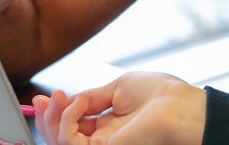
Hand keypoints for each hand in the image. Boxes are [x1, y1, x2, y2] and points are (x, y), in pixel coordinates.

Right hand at [33, 72, 205, 144]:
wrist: (184, 109)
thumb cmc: (164, 96)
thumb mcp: (120, 88)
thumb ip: (92, 97)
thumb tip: (70, 98)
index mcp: (110, 126)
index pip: (74, 127)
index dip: (57, 113)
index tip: (46, 97)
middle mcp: (104, 141)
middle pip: (62, 138)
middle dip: (48, 118)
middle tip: (44, 99)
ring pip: (61, 143)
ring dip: (54, 119)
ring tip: (61, 98)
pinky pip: (70, 144)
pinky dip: (67, 121)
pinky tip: (77, 104)